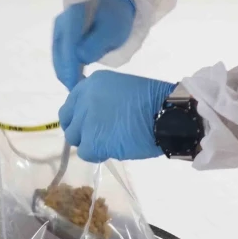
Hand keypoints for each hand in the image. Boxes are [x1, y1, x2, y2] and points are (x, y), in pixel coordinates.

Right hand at [52, 0, 137, 89]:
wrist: (113, 10)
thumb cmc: (114, 20)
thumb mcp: (112, 30)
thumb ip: (96, 43)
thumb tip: (80, 57)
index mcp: (74, 16)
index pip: (68, 44)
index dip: (69, 66)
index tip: (74, 85)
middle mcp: (61, 23)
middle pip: (59, 53)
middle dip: (66, 74)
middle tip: (78, 93)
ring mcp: (59, 32)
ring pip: (58, 59)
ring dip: (66, 74)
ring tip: (79, 89)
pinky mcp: (61, 42)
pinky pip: (61, 59)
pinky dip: (67, 71)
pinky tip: (77, 81)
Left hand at [59, 71, 175, 162]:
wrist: (167, 115)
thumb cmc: (153, 102)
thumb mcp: (121, 89)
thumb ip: (102, 99)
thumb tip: (93, 116)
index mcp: (92, 83)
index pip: (71, 104)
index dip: (78, 117)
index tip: (89, 125)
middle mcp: (85, 99)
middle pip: (70, 123)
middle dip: (82, 132)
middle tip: (99, 137)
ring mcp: (86, 120)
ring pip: (76, 139)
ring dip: (90, 143)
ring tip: (110, 142)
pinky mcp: (92, 141)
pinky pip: (86, 153)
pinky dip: (98, 155)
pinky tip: (113, 150)